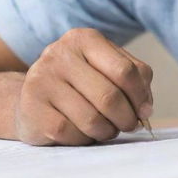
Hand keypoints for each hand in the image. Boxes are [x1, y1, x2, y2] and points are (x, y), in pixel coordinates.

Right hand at [15, 28, 152, 145]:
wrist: (31, 96)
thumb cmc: (80, 81)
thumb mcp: (107, 67)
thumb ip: (134, 78)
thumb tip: (145, 108)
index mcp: (85, 39)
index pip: (124, 70)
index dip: (139, 96)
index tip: (144, 111)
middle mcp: (61, 54)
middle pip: (109, 96)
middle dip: (126, 117)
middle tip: (129, 125)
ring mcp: (43, 79)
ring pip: (91, 118)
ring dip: (107, 131)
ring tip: (108, 129)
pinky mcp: (32, 107)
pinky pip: (70, 133)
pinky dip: (84, 139)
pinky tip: (84, 133)